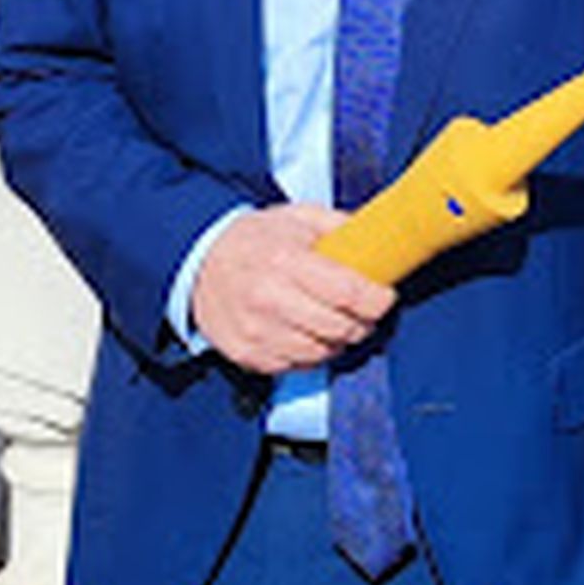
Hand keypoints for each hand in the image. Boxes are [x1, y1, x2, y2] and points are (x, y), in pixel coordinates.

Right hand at [191, 203, 395, 375]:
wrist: (199, 263)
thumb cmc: (253, 240)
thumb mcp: (295, 218)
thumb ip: (337, 226)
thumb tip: (377, 240)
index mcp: (286, 260)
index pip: (349, 292)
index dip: (377, 299)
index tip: (385, 296)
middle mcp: (271, 299)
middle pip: (341, 327)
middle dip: (364, 321)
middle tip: (366, 311)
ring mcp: (259, 332)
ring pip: (323, 352)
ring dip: (340, 340)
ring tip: (339, 322)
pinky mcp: (250, 355)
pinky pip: (298, 366)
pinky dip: (313, 353)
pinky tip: (311, 333)